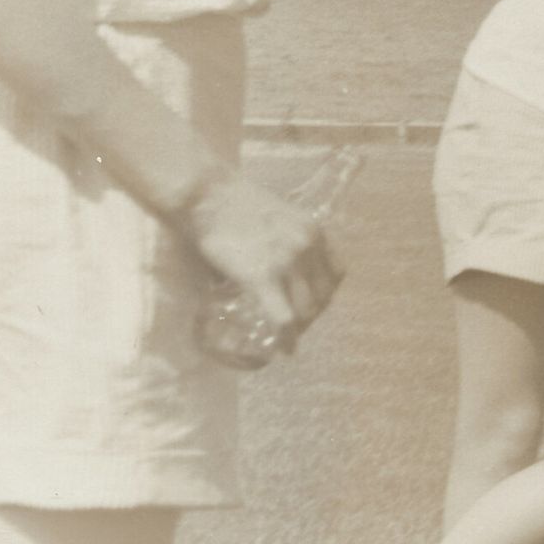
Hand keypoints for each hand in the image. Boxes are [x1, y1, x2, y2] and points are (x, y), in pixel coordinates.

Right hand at [175, 169, 342, 347]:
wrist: (208, 194)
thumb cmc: (234, 203)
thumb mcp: (278, 218)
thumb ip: (286, 242)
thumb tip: (279, 270)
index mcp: (314, 231)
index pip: (335, 274)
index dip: (325, 294)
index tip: (312, 304)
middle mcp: (308, 246)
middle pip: (323, 295)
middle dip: (312, 315)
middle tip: (297, 326)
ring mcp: (286, 262)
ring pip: (306, 310)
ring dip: (300, 328)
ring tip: (288, 337)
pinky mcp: (262, 277)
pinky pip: (284, 318)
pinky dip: (287, 338)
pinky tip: (285, 349)